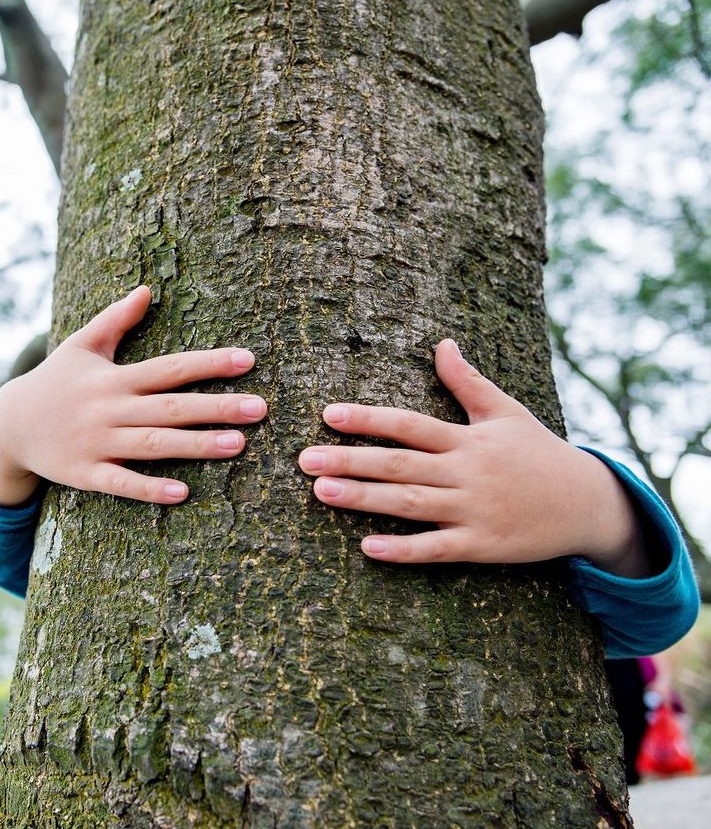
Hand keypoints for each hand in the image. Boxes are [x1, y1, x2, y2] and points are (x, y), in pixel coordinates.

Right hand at [0, 285, 266, 505]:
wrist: (8, 425)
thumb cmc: (54, 382)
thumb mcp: (81, 345)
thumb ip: (115, 320)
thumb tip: (147, 290)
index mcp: (114, 378)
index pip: (169, 368)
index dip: (209, 363)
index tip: (248, 360)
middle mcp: (109, 410)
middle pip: (170, 408)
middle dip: (216, 407)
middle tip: (260, 408)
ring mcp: (97, 443)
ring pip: (153, 445)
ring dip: (195, 445)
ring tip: (237, 444)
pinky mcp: (85, 474)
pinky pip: (121, 483)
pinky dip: (149, 488)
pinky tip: (183, 493)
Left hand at [298, 339, 649, 577]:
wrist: (589, 504)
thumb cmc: (539, 453)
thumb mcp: (506, 412)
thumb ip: (468, 382)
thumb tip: (442, 343)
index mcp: (467, 439)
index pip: (409, 425)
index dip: (369, 419)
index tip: (329, 415)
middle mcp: (467, 473)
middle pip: (400, 464)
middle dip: (351, 460)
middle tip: (304, 458)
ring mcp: (473, 510)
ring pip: (409, 504)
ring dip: (363, 498)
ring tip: (320, 492)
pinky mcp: (482, 546)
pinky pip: (437, 549)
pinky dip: (404, 550)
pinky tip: (367, 548)